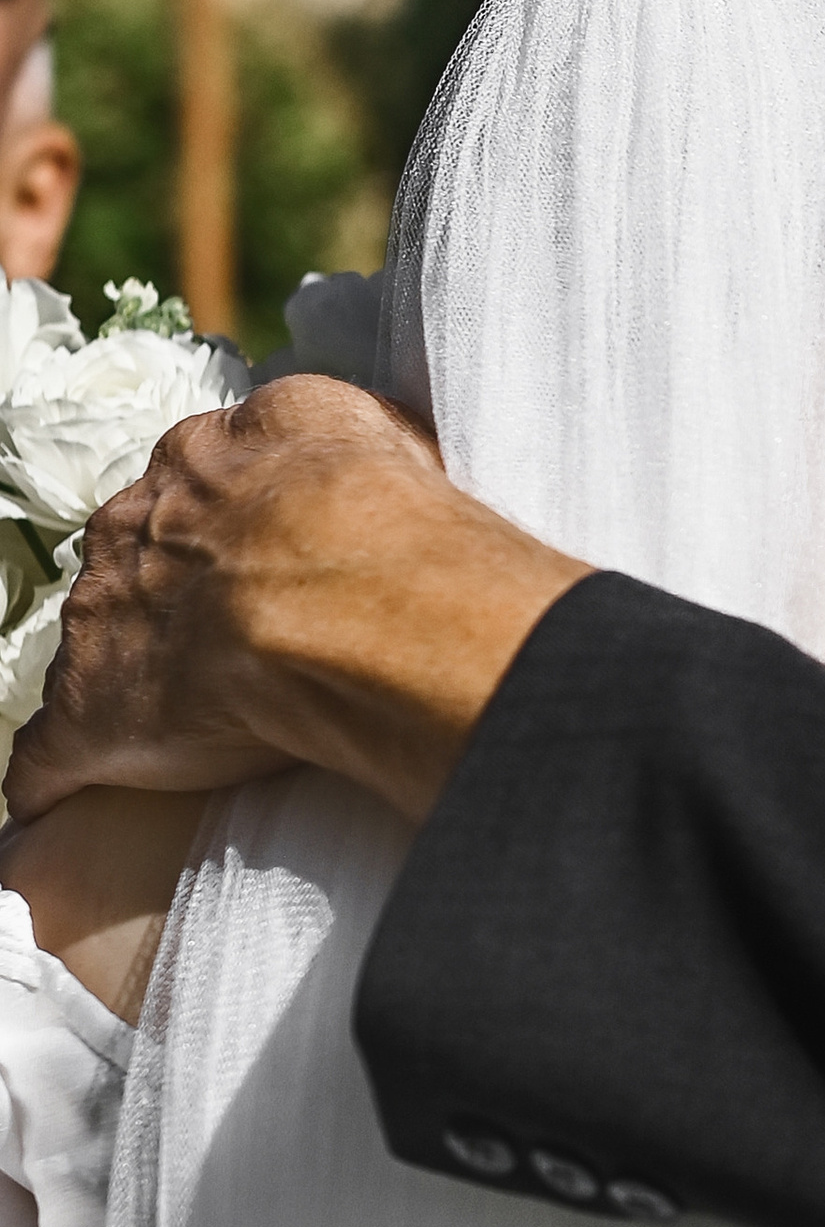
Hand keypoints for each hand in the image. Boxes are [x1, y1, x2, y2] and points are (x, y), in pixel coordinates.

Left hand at [7, 376, 587, 825]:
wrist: (338, 595)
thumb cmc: (374, 521)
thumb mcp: (361, 426)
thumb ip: (328, 433)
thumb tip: (347, 452)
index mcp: (198, 463)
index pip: (193, 489)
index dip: (228, 532)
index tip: (260, 563)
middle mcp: (131, 529)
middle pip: (133, 559)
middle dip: (170, 596)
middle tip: (235, 641)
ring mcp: (98, 622)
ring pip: (93, 642)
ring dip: (129, 673)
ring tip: (187, 719)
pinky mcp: (86, 718)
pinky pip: (49, 753)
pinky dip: (54, 775)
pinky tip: (62, 799)